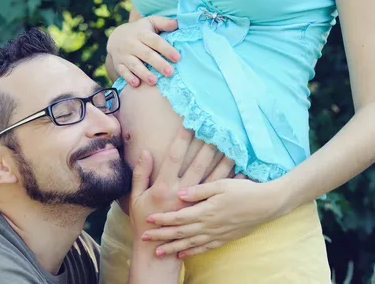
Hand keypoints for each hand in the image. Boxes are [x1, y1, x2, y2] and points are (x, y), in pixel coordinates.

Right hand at [107, 16, 179, 86]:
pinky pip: (122, 72)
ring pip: (134, 65)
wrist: (115, 37)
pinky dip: (129, 78)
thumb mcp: (150, 22)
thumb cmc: (140, 30)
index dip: (166, 49)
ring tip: (154, 81)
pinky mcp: (118, 64)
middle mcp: (131, 44)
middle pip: (146, 54)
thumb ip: (164, 23)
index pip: (155, 41)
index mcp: (142, 33)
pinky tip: (137, 84)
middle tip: (170, 72)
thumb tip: (179, 23)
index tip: (177, 57)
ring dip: (144, 73)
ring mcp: (124, 55)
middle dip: (158, 64)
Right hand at [129, 128, 233, 255]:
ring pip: (211, 179)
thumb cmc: (143, 220)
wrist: (154, 251)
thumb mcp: (136, 197)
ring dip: (221, 162)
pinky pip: (217, 195)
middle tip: (217, 130)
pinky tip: (238, 171)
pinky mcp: (202, 214)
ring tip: (232, 146)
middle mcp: (180, 195)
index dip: (181, 140)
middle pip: (197, 165)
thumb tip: (145, 152)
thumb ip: (141, 174)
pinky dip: (227, 183)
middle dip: (206, 147)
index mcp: (163, 187)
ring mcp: (193, 205)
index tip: (188, 124)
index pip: (173, 157)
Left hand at [142, 177, 289, 257]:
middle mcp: (208, 226)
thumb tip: (180, 193)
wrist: (267, 205)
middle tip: (145, 238)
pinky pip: (204, 248)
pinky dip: (192, 252)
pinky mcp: (224, 239)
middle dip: (161, 236)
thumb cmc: (244, 190)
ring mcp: (216, 234)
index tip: (149, 220)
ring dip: (173, 248)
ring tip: (159, 252)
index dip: (162, 219)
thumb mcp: (221, 185)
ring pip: (190, 244)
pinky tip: (183, 255)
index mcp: (206, 211)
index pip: (178, 217)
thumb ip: (199, 190)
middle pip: (180, 233)